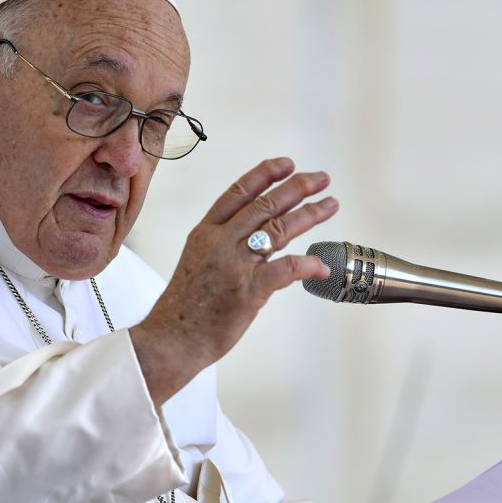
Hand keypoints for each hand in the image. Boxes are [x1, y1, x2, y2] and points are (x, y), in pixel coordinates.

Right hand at [131, 157, 337, 402]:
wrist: (171, 339)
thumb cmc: (184, 308)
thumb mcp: (196, 263)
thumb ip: (223, 247)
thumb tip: (256, 242)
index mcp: (205, 233)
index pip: (237, 193)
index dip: (264, 175)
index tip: (286, 164)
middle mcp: (220, 243)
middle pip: (264, 205)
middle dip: (297, 188)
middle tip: (320, 178)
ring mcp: (235, 265)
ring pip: (278, 229)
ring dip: (309, 215)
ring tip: (330, 205)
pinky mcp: (248, 291)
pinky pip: (285, 269)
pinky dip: (307, 265)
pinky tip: (322, 266)